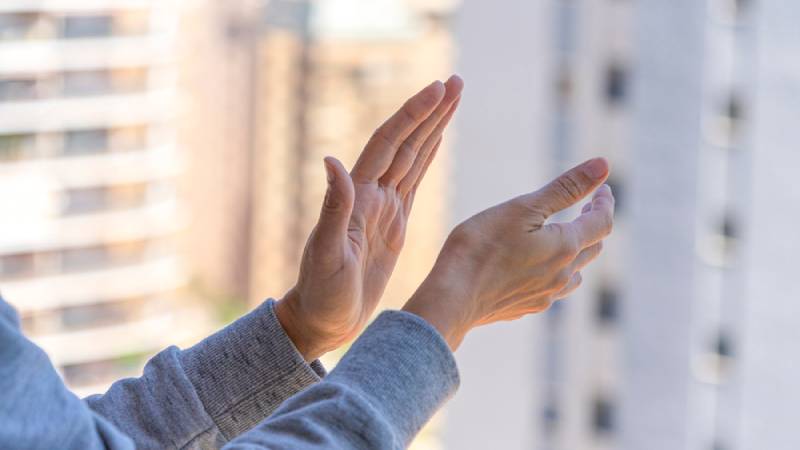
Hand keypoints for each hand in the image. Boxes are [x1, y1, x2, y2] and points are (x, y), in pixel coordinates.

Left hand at [276, 76, 463, 360]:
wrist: (321, 319)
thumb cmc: (320, 294)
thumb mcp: (326, 256)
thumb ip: (332, 209)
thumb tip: (330, 160)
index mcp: (358, 197)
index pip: (389, 145)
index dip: (413, 115)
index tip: (438, 89)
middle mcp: (370, 195)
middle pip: (405, 142)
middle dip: (431, 111)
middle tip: (457, 81)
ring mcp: (383, 208)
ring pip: (413, 157)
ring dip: (433, 127)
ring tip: (454, 98)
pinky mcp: (393, 225)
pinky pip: (414, 182)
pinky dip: (428, 158)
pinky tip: (437, 142)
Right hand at [402, 158, 614, 349]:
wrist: (452, 299)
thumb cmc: (481, 247)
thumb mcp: (522, 208)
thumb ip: (565, 188)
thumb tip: (604, 164)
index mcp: (565, 247)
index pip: (602, 222)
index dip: (605, 202)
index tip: (602, 189)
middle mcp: (562, 275)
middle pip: (593, 248)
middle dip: (592, 224)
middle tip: (586, 207)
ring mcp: (545, 296)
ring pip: (575, 274)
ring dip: (577, 253)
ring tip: (565, 239)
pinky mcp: (526, 308)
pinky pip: (552, 290)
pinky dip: (555, 273)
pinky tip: (538, 270)